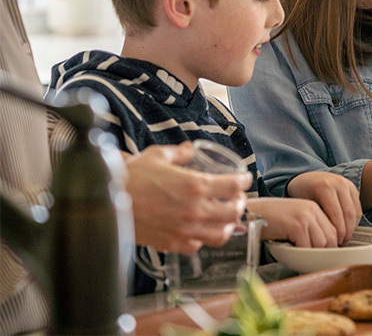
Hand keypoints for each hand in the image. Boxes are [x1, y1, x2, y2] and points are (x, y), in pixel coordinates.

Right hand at [126, 143, 250, 253]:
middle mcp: (194, 210)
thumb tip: (190, 149)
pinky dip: (204, 238)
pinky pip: (198, 246)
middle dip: (240, 203)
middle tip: (236, 197)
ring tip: (225, 217)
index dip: (244, 180)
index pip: (234, 185)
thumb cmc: (130, 177)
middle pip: (234, 211)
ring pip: (221, 234)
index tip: (244, 178)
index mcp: (195, 185)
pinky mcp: (172, 243)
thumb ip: (180, 152)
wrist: (104, 201)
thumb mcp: (158, 155)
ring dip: (228, 224)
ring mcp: (185, 229)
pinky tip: (201, 230)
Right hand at [248, 197, 343, 247]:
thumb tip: (324, 249)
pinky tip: (290, 251)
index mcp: (314, 208)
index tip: (321, 255)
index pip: (333, 230)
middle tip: (310, 260)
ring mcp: (305, 217)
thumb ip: (309, 228)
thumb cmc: (269, 220)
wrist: (250, 213)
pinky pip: (307, 246)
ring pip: (321, 243)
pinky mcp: (297, 225)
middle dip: (322, 252)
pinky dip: (300, 253)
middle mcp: (312, 210)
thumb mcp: (294, 219)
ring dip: (311, 254)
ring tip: (298, 255)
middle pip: (330, 238)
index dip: (329, 246)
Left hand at [286, 171, 361, 244]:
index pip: (336, 215)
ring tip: (344, 238)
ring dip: (352, 228)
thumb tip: (325, 241)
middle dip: (346, 232)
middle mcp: (338, 183)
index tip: (335, 243)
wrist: (305, 178)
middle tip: (341, 244)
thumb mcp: (306, 206)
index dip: (338, 232)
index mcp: (324, 187)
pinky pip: (358, 207)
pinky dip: (355, 221)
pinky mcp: (352, 187)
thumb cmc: (302, 194)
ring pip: (355, 212)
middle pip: (349, 214)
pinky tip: (347, 229)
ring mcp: (347, 183)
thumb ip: (317, 219)